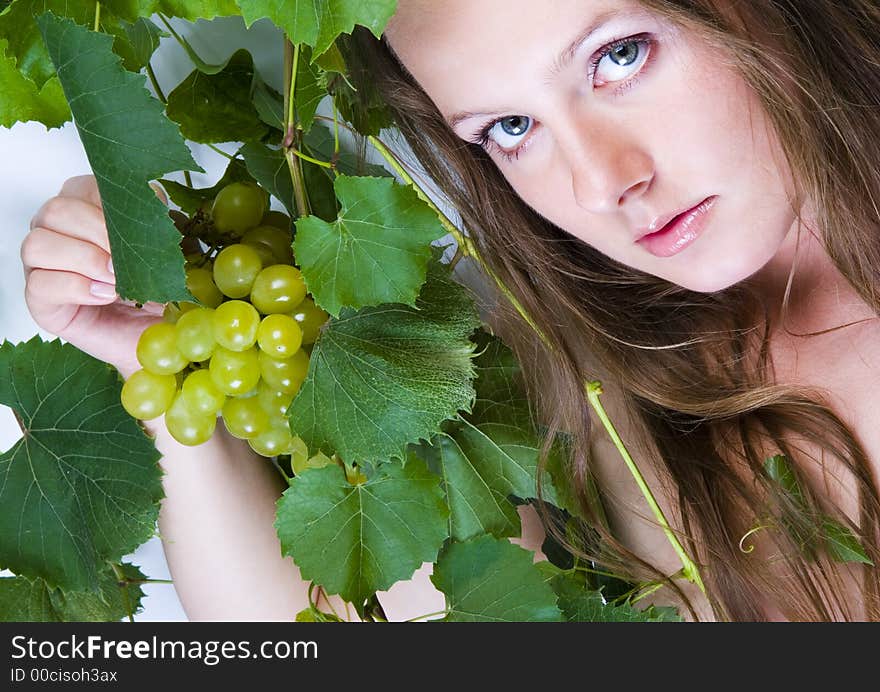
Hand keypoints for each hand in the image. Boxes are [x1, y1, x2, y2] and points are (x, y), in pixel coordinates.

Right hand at [21, 175, 167, 377]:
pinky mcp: (43, 303)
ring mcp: (46, 268)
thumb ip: (158, 222)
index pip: (81, 187)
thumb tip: (153, 195)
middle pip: (56, 210)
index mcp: (89, 213)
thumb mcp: (171, 253)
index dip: (109, 204)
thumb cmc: (163, 294)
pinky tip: (106, 296)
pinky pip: (39, 284)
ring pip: (37, 244)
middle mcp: (61, 235)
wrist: (164, 340)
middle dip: (96, 231)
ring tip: (117, 280)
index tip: (140, 228)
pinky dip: (76, 287)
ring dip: (83, 258)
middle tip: (126, 259)